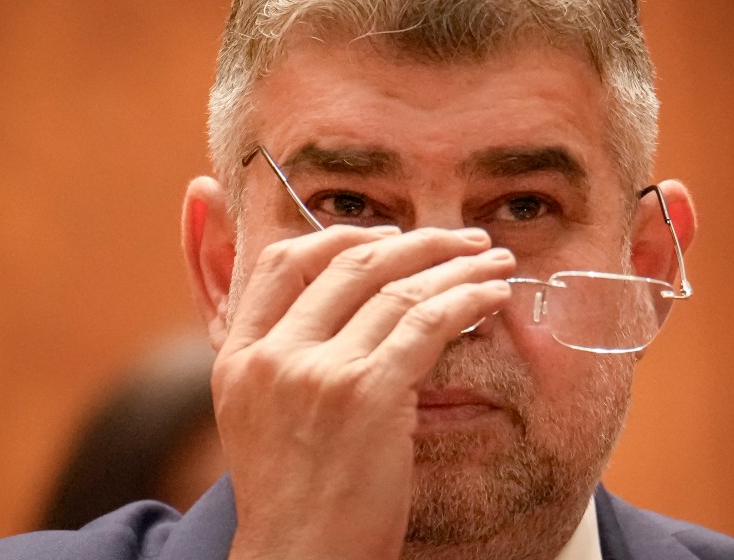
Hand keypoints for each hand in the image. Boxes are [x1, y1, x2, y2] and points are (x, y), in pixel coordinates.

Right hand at [213, 226, 514, 559]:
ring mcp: (318, 372)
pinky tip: (494, 295)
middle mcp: (273, 355)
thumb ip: (285, 359)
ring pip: (397, 288)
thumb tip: (343, 309)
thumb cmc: (293, 497)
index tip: (388, 237)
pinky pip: (428, 324)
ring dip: (455, 266)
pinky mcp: (368, 394)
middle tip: (460, 238)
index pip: (280, 262)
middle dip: (417, 242)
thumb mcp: (260, 417)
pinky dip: (467, 299)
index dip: (340, 236)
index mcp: (239, 356)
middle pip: (350, 263)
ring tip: (492, 259)